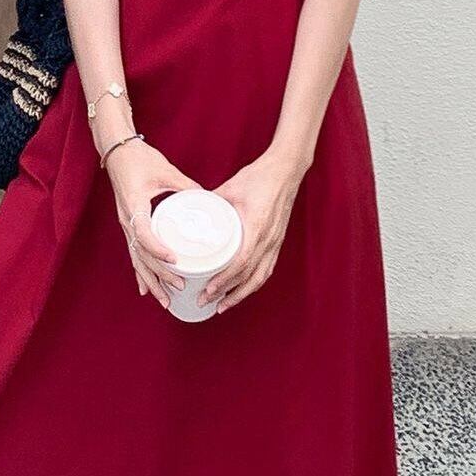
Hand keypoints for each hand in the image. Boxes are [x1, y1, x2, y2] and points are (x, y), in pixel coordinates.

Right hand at [105, 139, 200, 307]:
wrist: (117, 152)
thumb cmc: (140, 159)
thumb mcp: (166, 170)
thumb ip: (186, 186)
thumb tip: (208, 200)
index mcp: (134, 206)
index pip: (144, 235)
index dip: (158, 249)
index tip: (175, 259)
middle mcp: (127, 220)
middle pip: (141, 255)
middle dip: (160, 274)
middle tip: (181, 286)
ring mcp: (126, 225)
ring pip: (137, 260)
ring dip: (151, 281)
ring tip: (165, 300)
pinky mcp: (129, 226)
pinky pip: (134, 254)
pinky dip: (141, 273)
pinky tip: (146, 289)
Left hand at [203, 150, 305, 311]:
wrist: (286, 170)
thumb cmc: (259, 177)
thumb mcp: (229, 188)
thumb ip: (209, 202)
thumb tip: (189, 213)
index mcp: (256, 227)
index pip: (241, 262)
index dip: (225, 279)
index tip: (209, 289)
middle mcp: (268, 239)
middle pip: (248, 277)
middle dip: (226, 293)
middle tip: (205, 302)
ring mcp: (275, 242)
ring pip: (259, 277)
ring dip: (240, 294)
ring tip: (222, 305)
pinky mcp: (277, 242)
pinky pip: (266, 269)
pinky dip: (253, 283)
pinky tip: (242, 290)